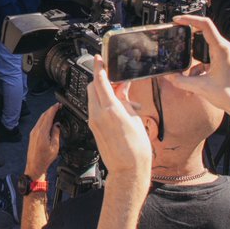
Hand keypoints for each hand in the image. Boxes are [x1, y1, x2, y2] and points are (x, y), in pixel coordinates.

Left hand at [25, 102, 61, 178]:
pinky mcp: (32, 135)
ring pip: (40, 119)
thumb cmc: (44, 159)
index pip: (48, 116)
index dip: (53, 109)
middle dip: (51, 110)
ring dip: (47, 114)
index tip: (58, 105)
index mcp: (42, 132)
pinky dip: (44, 120)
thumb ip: (56, 134)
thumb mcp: (54, 147)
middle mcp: (36, 130)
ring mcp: (33, 132)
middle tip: (58, 107)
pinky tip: (49, 121)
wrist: (34, 166)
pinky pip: (39, 124)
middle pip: (43, 116)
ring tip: (55, 112)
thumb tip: (57, 125)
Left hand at [86, 58, 150, 180]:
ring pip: (93, 98)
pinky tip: (118, 109)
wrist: (128, 170)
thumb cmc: (136, 148)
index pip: (100, 81)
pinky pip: (95, 109)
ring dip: (104, 92)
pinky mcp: (94, 128)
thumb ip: (125, 101)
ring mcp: (94, 122)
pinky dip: (103, 104)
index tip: (98, 58)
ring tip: (122, 98)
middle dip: (101, 80)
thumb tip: (121, 91)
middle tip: (116, 80)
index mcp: (110, 109)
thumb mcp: (135, 118)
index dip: (99, 67)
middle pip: (93, 87)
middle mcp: (98, 114)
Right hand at [168, 16, 229, 117]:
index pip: (205, 24)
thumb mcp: (200, 87)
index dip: (189, 19)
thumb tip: (168, 76)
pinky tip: (194, 77)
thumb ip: (181, 81)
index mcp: (221, 49)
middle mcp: (224, 48)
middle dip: (188, 34)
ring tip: (184, 63)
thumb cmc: (229, 95)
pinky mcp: (222, 60)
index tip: (177, 20)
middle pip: (203, 31)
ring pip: (203, 45)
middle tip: (176, 34)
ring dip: (192, 53)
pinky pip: (206, 55)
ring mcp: (224, 53)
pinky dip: (198, 64)